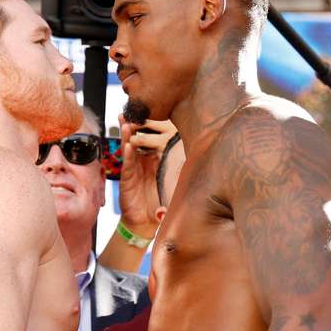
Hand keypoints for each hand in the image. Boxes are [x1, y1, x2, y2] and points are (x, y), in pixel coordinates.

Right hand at [117, 116, 176, 235]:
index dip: (153, 125)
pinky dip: (127, 154)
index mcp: (155, 160)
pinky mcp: (127, 179)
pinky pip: (127, 164)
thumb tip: (204, 165)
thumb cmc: (160, 202)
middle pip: (139, 137)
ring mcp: (134, 169)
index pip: (154, 138)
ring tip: (126, 120)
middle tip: (135, 108)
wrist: (146, 222)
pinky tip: (128, 144)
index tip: (156, 109)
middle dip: (136, 123)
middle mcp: (143, 161)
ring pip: (129, 147)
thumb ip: (185, 175)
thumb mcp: (176, 184)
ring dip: (127, 134)